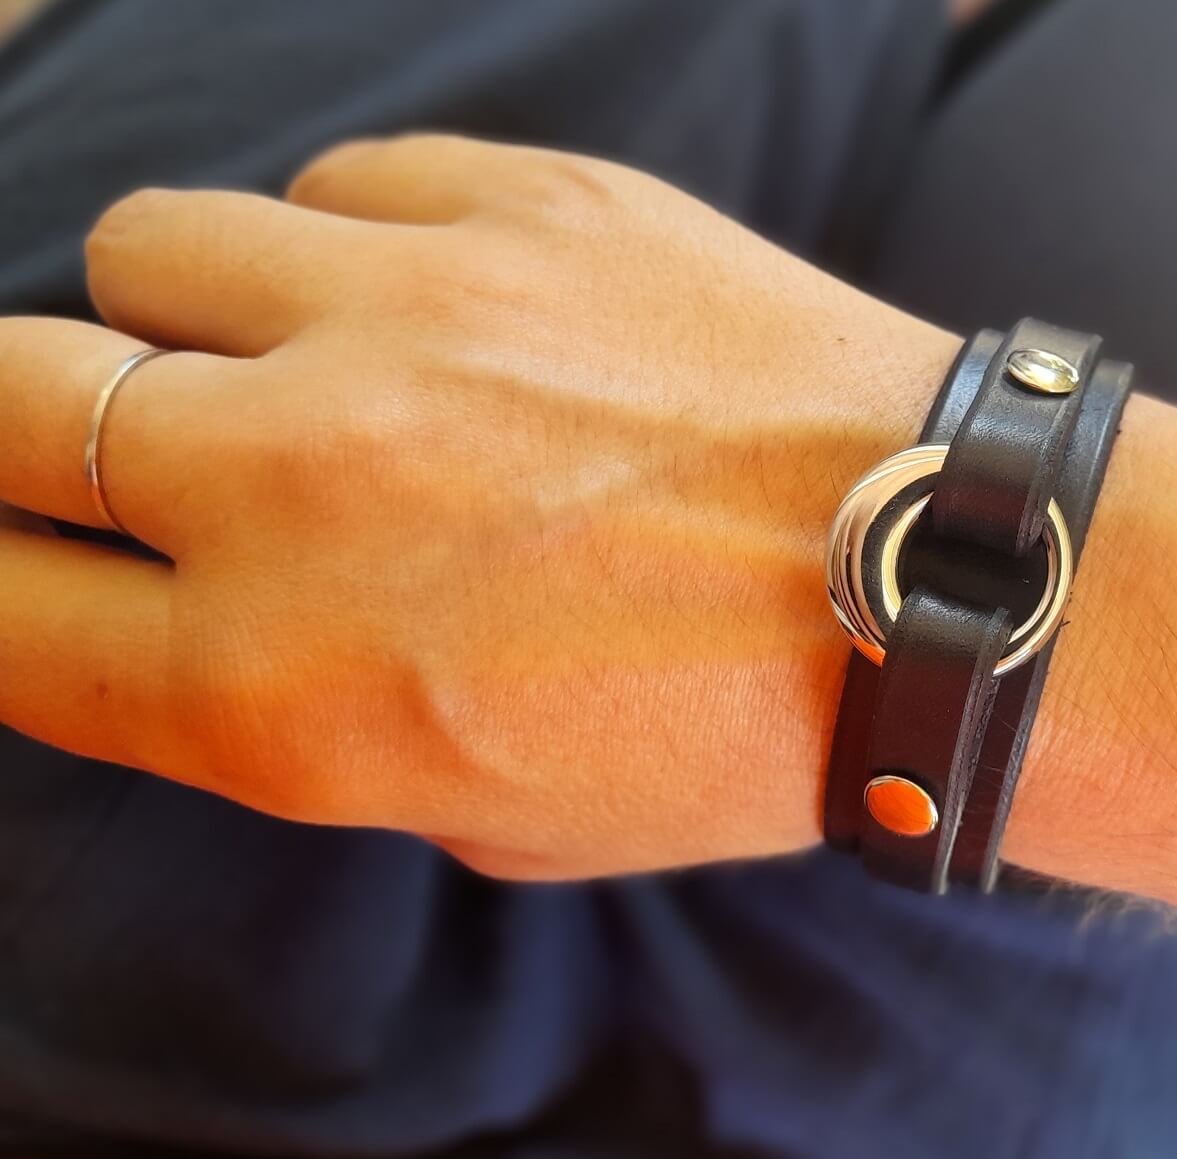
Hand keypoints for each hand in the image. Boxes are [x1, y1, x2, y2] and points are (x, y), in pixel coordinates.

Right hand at [0, 135, 958, 877]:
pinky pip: (341, 181)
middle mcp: (299, 485)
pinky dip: (358, 243)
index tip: (28, 551)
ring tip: (308, 358)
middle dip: (16, 424)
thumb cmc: (716, 730)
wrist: (930, 588)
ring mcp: (407, 316)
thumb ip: (296, 712)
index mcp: (275, 689)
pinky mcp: (523, 205)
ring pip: (150, 245)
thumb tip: (199, 600)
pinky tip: (445, 304)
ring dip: (195, 311)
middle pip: (1, 394)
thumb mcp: (473, 808)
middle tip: (107, 438)